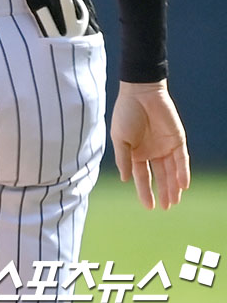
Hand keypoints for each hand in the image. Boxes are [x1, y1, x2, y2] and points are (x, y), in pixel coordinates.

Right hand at [110, 80, 189, 209]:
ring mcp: (165, 147)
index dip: (145, 191)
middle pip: (159, 176)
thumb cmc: (126, 114)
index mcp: (136, 153)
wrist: (140, 93)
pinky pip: (182, 160)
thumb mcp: (120, 138)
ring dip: (174, 186)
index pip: (141, 176)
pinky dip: (183, 172)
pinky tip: (182, 185)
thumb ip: (123, 159)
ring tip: (175, 201)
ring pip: (172, 171)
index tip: (149, 207)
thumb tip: (125, 179)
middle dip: (163, 192)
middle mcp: (151, 152)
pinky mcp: (177, 141)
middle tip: (166, 208)